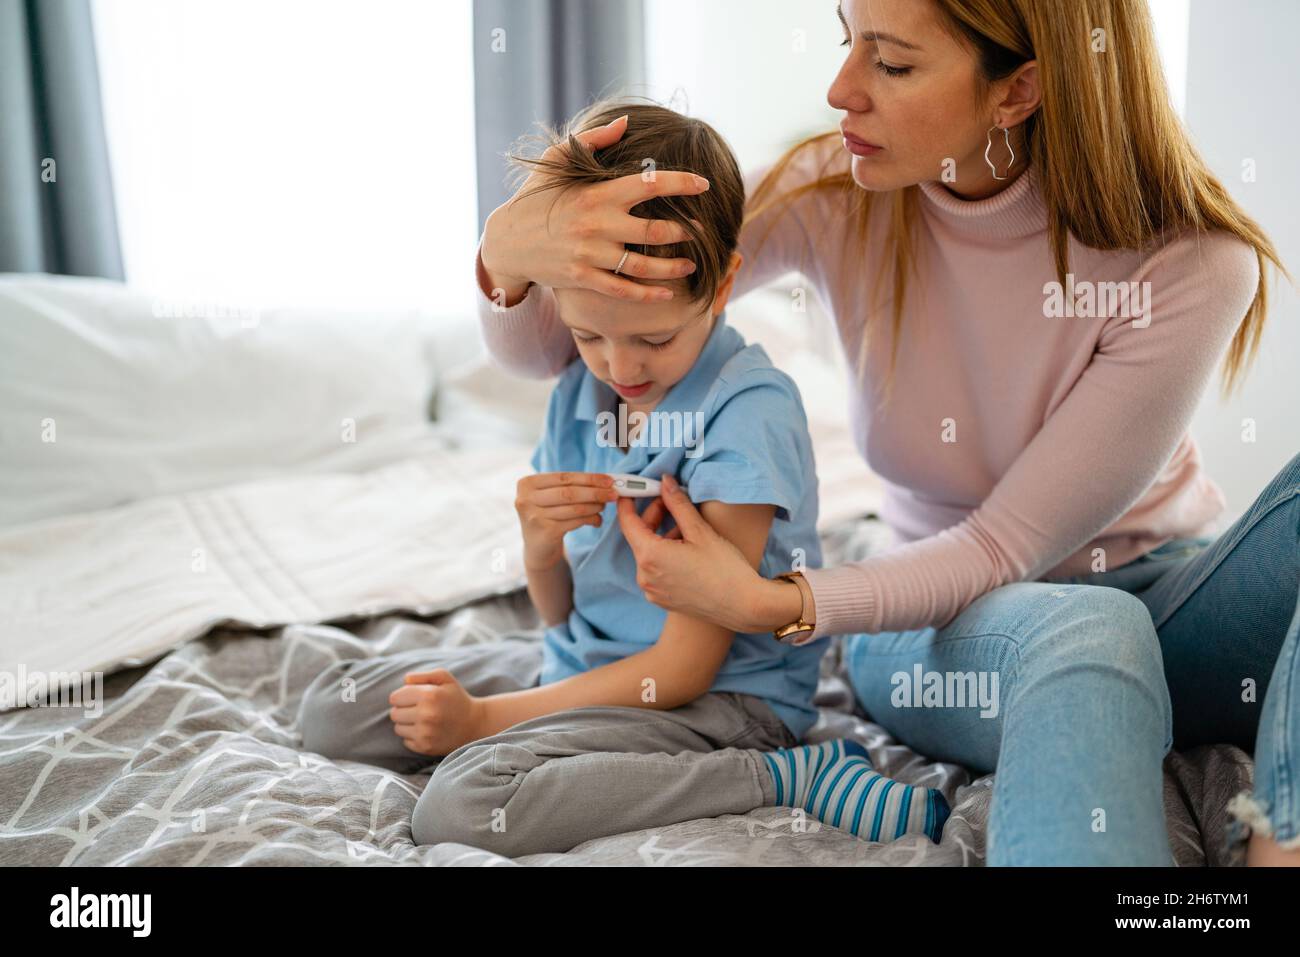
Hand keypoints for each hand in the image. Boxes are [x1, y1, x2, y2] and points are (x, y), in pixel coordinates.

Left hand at [389, 670, 485, 756]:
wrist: (475, 724)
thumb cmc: (456, 698)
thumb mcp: (445, 678)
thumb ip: (422, 675)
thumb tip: (404, 680)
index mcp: (429, 695)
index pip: (395, 698)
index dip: (402, 696)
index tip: (413, 698)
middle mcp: (426, 715)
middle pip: (394, 713)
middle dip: (403, 710)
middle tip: (418, 710)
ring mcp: (425, 733)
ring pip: (398, 728)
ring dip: (407, 724)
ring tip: (423, 720)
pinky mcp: (425, 747)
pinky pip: (405, 741)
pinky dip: (413, 736)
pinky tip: (427, 731)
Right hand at [479, 113, 710, 303]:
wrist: (507, 241)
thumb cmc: (537, 197)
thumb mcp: (557, 160)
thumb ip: (595, 141)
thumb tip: (626, 123)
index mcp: (598, 193)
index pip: (651, 184)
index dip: (683, 183)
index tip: (704, 184)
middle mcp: (598, 225)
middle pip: (656, 230)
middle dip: (685, 232)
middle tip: (702, 232)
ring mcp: (591, 255)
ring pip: (645, 266)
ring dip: (674, 268)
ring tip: (691, 264)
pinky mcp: (583, 279)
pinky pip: (624, 291)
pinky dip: (648, 294)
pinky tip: (667, 293)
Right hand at [516, 471, 616, 568]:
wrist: (538, 548)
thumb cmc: (548, 516)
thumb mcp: (550, 497)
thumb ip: (569, 486)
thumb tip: (603, 480)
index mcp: (526, 484)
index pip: (563, 477)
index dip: (589, 478)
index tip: (608, 480)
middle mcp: (525, 499)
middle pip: (569, 492)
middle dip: (595, 492)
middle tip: (613, 493)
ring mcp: (534, 517)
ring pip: (574, 507)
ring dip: (594, 506)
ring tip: (604, 506)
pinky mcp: (545, 532)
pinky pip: (575, 522)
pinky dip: (590, 519)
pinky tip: (597, 520)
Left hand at [616, 475, 773, 633]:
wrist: (744, 605)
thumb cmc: (724, 568)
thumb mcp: (700, 530)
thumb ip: (678, 504)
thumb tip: (665, 482)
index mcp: (650, 556)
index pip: (627, 522)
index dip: (629, 502)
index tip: (633, 489)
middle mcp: (645, 576)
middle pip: (639, 537)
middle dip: (653, 517)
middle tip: (670, 501)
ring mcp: (653, 590)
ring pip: (649, 554)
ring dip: (661, 536)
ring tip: (686, 526)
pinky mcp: (662, 600)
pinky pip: (656, 571)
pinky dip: (665, 556)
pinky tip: (686, 549)